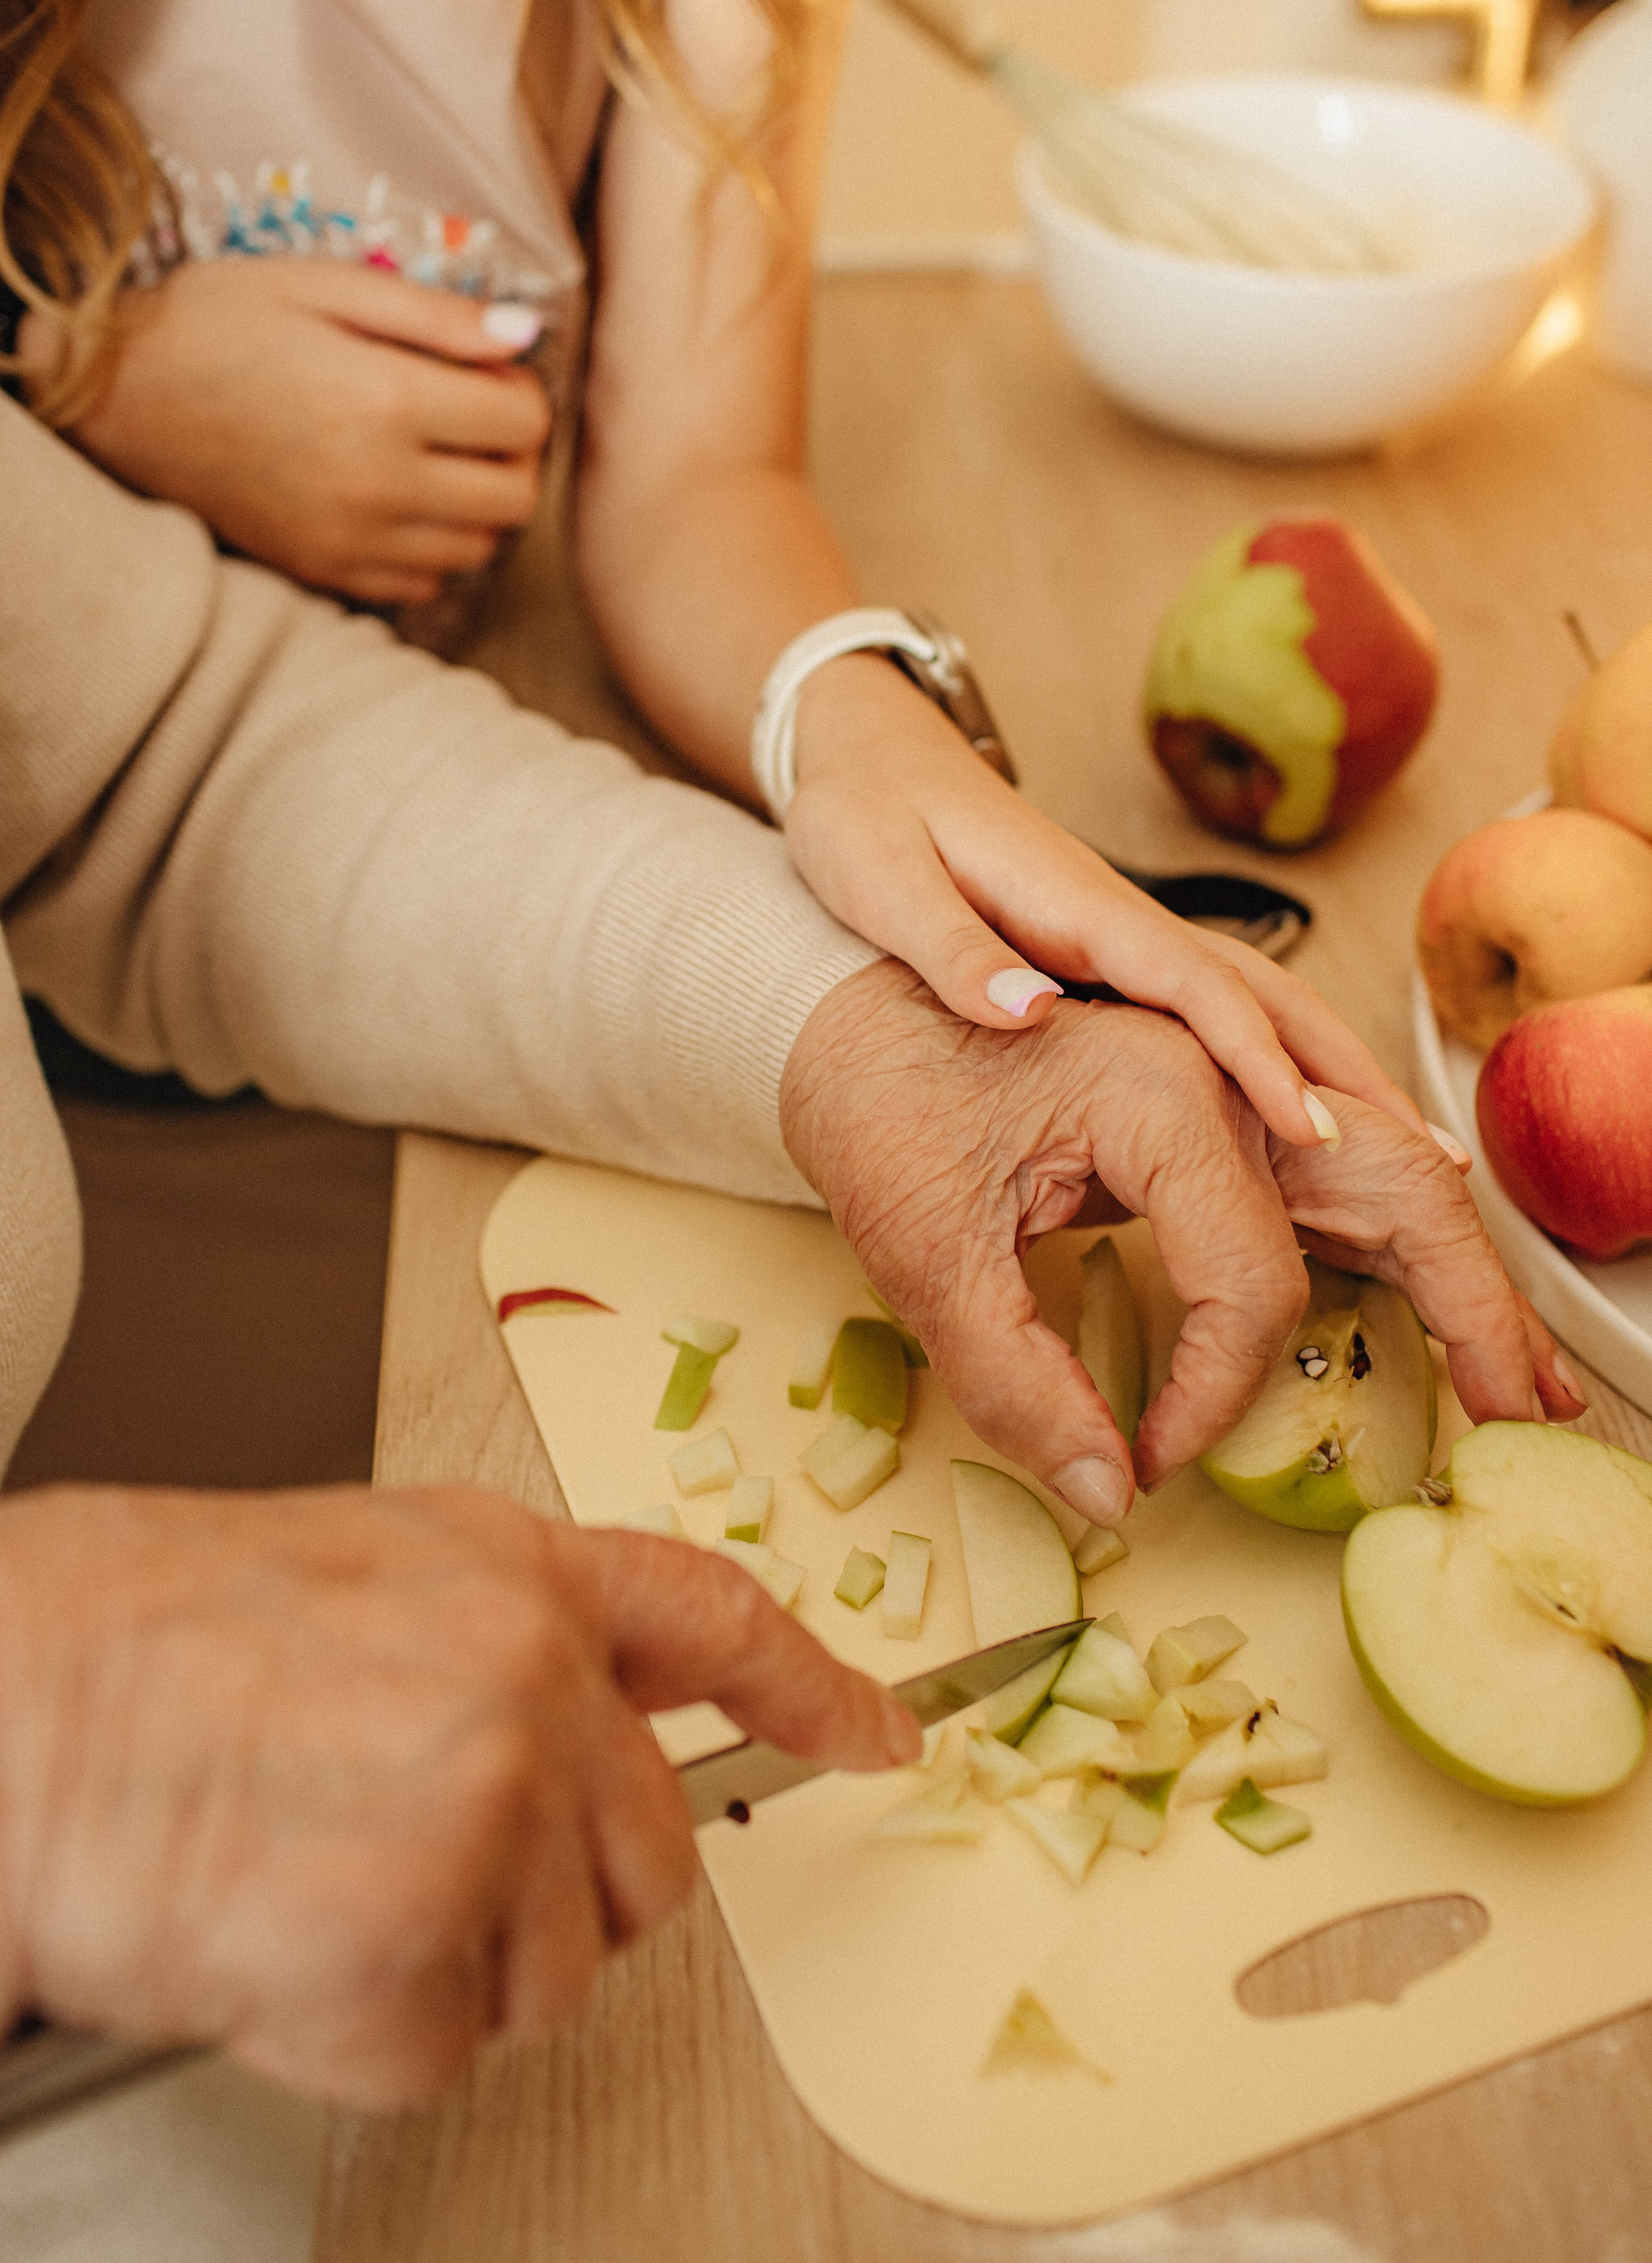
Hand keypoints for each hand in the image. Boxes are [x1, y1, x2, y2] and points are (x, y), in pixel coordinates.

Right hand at [0, 1484, 912, 2106]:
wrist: (10, 1702)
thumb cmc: (138, 1638)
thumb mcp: (353, 1577)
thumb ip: (489, 1642)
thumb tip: (568, 1735)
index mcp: (511, 1571)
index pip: (717, 1618)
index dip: (813, 1683)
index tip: (880, 1730)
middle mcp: (530, 1673)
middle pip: (651, 1857)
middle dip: (556, 1897)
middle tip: (406, 1863)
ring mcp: (487, 1800)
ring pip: (556, 1972)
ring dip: (443, 1967)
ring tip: (310, 1879)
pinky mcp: (421, 1935)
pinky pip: (442, 2048)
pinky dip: (357, 2032)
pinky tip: (275, 1938)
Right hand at [43, 258, 552, 606]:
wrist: (111, 397)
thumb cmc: (214, 321)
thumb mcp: (320, 284)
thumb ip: (434, 314)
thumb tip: (526, 332)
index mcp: (384, 398)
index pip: (524, 420)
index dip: (518, 389)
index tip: (482, 370)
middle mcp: (377, 483)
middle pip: (517, 498)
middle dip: (512, 454)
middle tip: (470, 417)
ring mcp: (350, 540)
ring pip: (478, 549)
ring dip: (477, 504)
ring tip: (431, 456)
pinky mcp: (322, 573)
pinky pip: (423, 584)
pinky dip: (430, 548)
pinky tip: (395, 501)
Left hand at [781, 963, 1573, 1527]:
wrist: (829, 997)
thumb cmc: (867, 1099)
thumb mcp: (919, 1254)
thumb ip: (1014, 1379)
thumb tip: (1109, 1491)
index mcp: (1159, 1086)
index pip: (1254, 1274)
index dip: (1219, 1391)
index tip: (1154, 1457)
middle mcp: (1219, 1063)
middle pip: (1396, 1180)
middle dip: (1471, 1303)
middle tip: (1522, 1410)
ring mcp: (1225, 1065)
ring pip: (1383, 1162)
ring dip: (1454, 1265)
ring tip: (1510, 1368)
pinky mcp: (1208, 1085)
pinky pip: (1333, 1156)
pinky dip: (1391, 1227)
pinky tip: (1418, 1290)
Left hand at [785, 652, 1421, 1153]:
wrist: (864, 751)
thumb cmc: (863, 815)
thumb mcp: (879, 882)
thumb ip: (953, 949)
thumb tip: (1031, 1012)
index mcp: (1076, 908)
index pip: (1195, 988)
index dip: (1258, 1060)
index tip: (1313, 1131)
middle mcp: (1120, 921)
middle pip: (1263, 998)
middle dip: (1346, 1075)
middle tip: (1429, 1164)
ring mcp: (1123, 937)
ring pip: (1255, 1004)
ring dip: (1333, 1070)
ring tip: (1409, 1153)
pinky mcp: (1110, 953)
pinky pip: (1216, 1012)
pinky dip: (1278, 1057)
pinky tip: (1307, 1111)